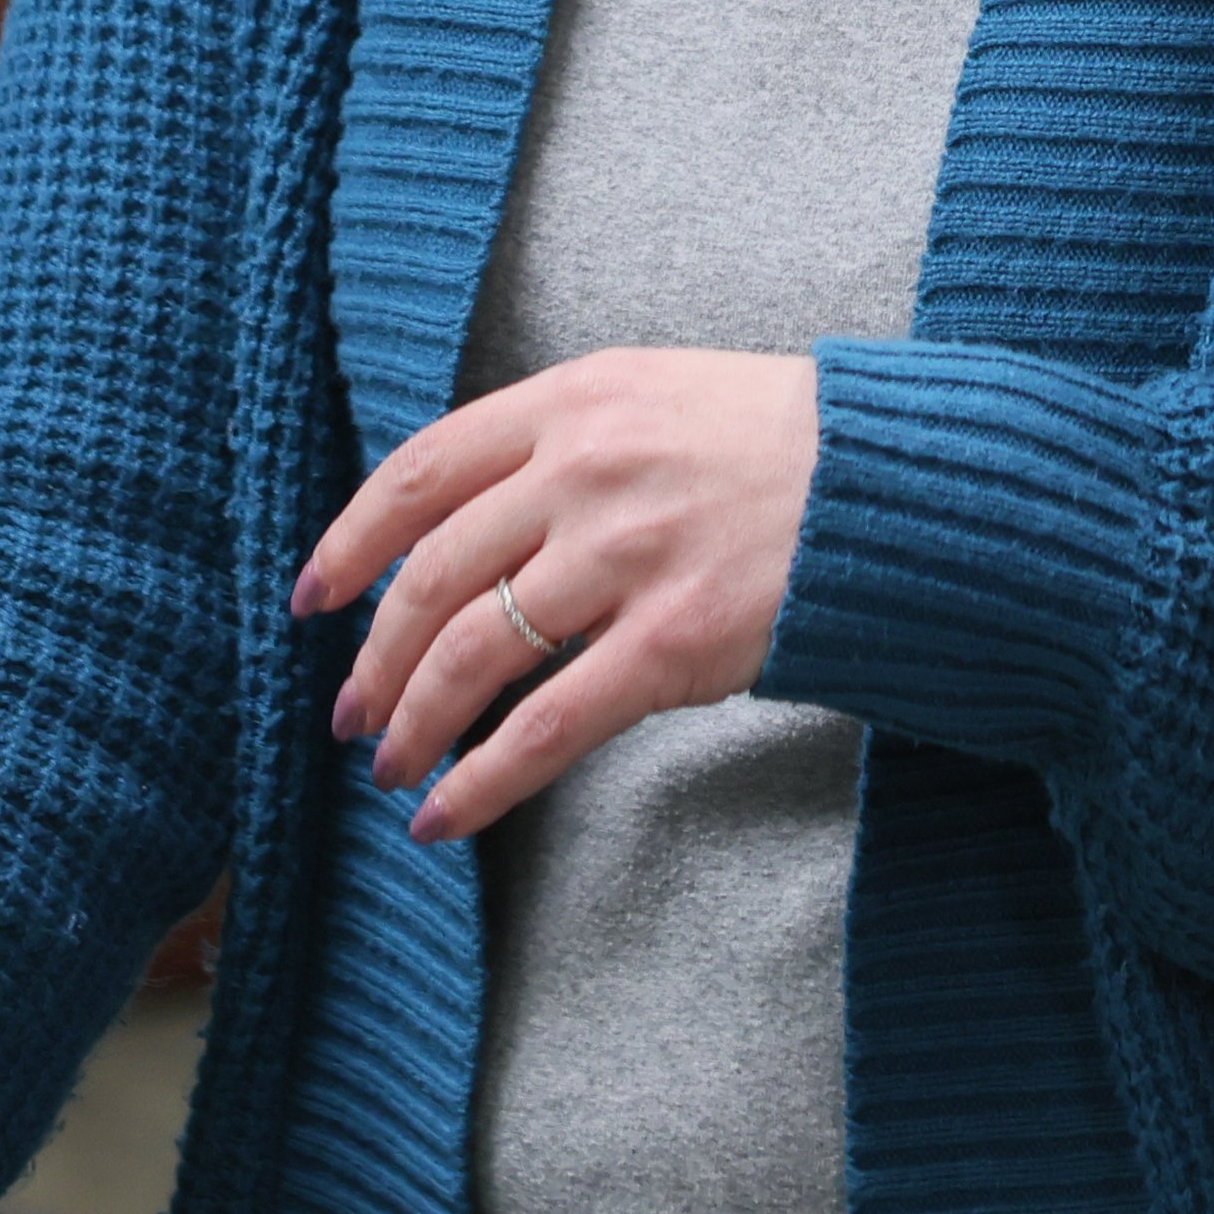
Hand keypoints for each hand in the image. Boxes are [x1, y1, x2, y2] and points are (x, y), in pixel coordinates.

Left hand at [291, 347, 816, 839]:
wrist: (899, 483)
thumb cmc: (779, 445)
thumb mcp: (656, 397)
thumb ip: (561, 443)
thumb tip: (464, 523)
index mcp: (573, 402)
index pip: (419, 472)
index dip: (349, 542)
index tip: (314, 598)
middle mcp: (585, 472)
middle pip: (434, 576)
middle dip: (376, 658)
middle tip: (351, 712)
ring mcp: (627, 558)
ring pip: (473, 654)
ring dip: (415, 723)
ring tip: (391, 768)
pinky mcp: (672, 644)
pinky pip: (545, 728)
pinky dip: (479, 781)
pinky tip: (443, 816)